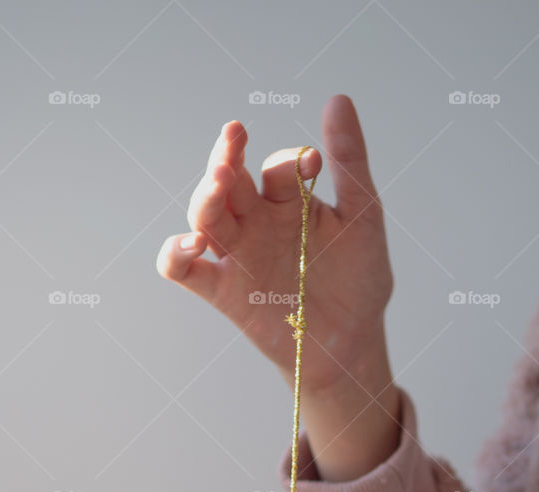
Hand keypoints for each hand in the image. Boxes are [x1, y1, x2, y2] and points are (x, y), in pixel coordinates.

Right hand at [155, 93, 393, 395]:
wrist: (352, 345)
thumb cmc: (360, 282)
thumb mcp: (363, 220)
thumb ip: (350, 163)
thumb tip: (338, 99)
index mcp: (290, 200)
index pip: (279, 166)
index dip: (292, 161)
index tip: (314, 166)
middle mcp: (258, 221)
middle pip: (228, 178)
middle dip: (227, 155)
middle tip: (234, 134)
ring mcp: (238, 254)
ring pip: (204, 214)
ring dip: (205, 195)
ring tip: (218, 184)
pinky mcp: (223, 292)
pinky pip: (182, 268)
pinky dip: (175, 254)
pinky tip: (190, 245)